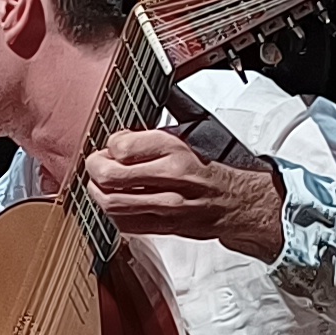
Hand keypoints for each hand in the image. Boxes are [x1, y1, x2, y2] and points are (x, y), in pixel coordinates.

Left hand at [85, 128, 283, 260]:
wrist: (242, 201)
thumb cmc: (217, 166)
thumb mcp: (195, 130)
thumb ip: (163, 120)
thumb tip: (140, 108)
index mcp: (176, 149)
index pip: (121, 146)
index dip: (110, 144)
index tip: (114, 144)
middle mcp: (170, 178)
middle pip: (109, 177)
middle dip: (94, 168)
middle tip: (96, 163)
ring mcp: (167, 206)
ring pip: (111, 203)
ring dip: (97, 192)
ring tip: (101, 183)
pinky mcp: (166, 227)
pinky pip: (125, 224)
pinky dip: (113, 213)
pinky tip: (117, 201)